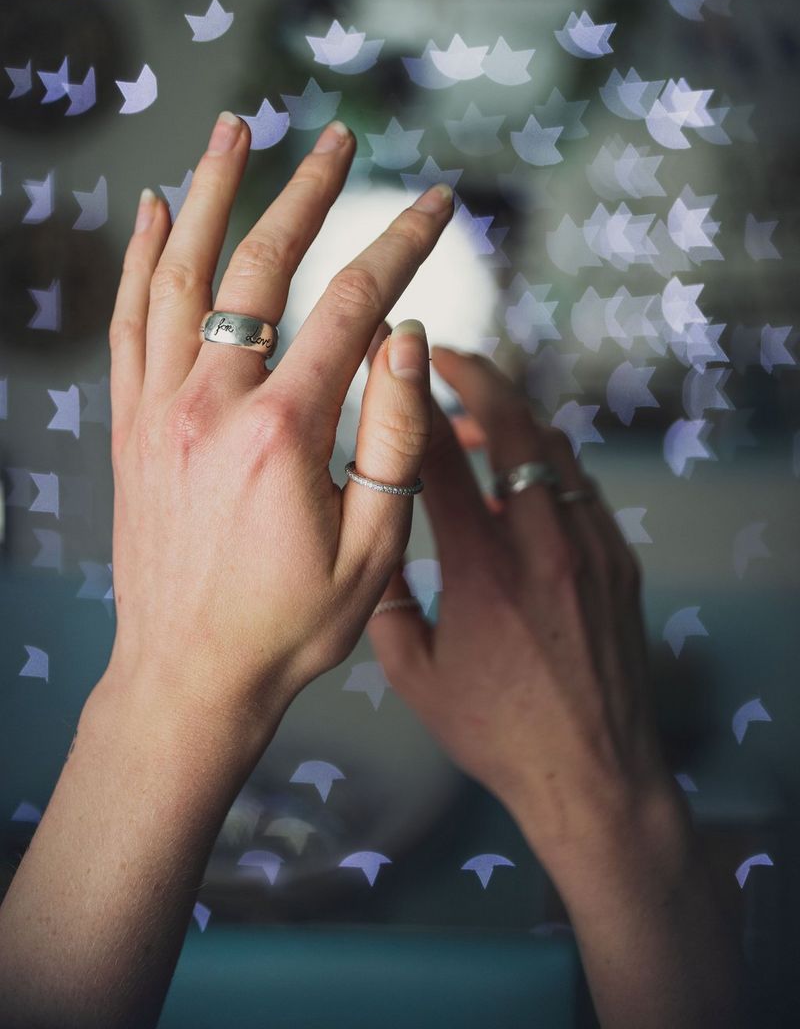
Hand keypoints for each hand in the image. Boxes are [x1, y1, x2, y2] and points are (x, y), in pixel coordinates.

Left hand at [105, 113, 453, 753]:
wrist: (186, 679)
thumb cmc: (288, 626)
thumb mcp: (374, 550)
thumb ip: (398, 439)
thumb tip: (411, 340)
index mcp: (284, 433)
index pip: (355, 306)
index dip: (404, 245)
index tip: (439, 204)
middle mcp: (211, 404)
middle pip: (263, 267)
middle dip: (308, 191)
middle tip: (339, 139)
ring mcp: (158, 410)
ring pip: (182, 275)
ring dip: (209, 194)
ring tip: (232, 131)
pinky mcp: (129, 427)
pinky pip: (130, 322)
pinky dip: (142, 260)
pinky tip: (155, 213)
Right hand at [367, 340, 679, 870]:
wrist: (594, 774)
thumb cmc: (496, 732)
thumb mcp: (415, 675)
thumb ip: (383, 602)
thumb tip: (371, 547)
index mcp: (481, 570)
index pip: (439, 459)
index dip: (411, 402)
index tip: (391, 366)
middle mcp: (542, 545)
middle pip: (514, 426)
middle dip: (479, 376)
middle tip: (445, 356)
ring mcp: (590, 549)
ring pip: (555, 450)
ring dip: (513, 421)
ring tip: (475, 420)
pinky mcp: (618, 563)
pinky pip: (582, 488)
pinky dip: (547, 464)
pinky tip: (520, 478)